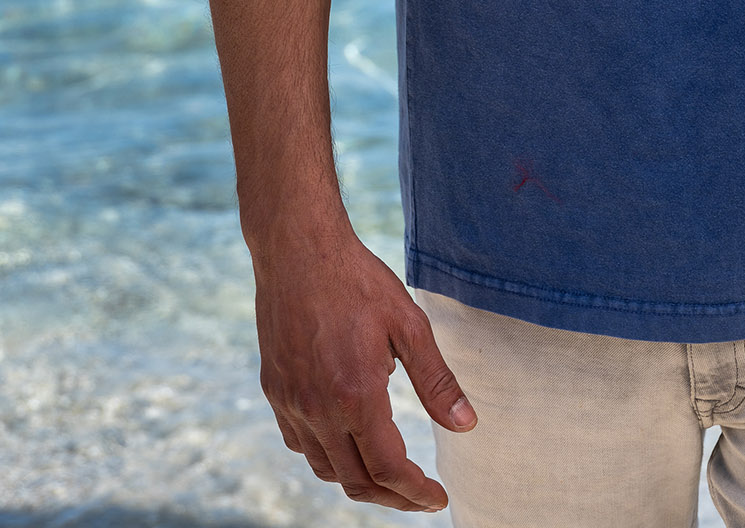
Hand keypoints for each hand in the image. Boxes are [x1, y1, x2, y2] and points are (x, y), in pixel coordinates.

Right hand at [252, 221, 475, 509]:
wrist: (297, 248)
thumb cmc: (357, 280)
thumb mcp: (408, 324)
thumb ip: (437, 381)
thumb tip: (466, 426)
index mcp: (355, 395)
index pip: (388, 469)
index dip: (415, 492)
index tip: (437, 498)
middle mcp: (317, 409)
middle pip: (355, 480)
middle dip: (392, 496)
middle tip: (419, 495)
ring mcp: (291, 403)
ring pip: (325, 468)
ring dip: (359, 479)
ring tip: (389, 473)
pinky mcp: (275, 391)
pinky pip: (300, 443)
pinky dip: (327, 456)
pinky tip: (347, 441)